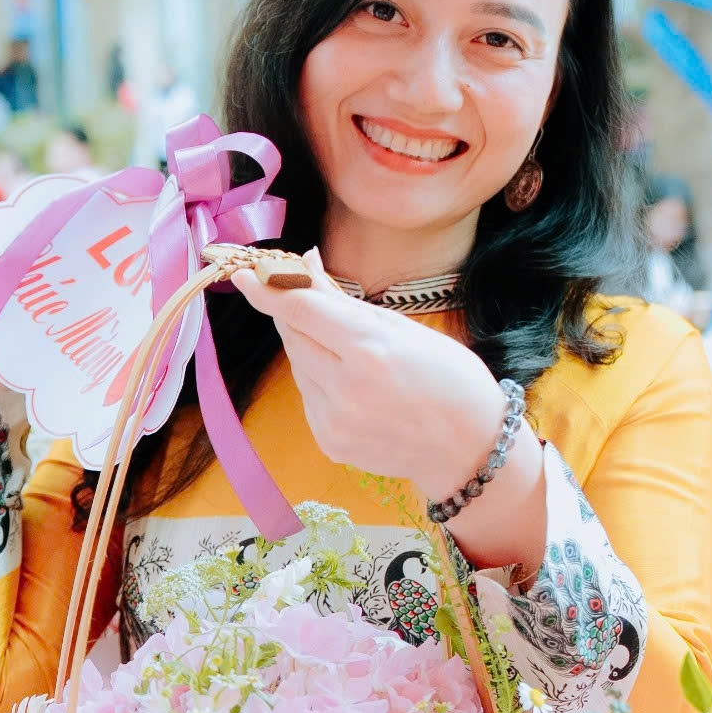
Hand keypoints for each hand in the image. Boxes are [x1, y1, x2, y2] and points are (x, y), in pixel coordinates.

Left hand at [230, 253, 506, 503]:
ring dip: (310, 346)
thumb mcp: (402, 329)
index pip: (301, 310)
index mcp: (369, 351)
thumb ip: (345, 300)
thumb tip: (305, 263)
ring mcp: (333, 420)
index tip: (242, 273)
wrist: (469, 449)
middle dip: (291, 312)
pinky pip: (310, 396)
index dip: (267, 290)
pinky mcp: (329, 442)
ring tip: (349, 349)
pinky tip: (355, 384)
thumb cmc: (449, 378)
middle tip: (294, 291)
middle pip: (293, 336)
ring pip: (299, 366)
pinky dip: (321, 380)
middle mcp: (345, 388)